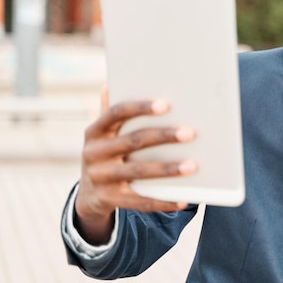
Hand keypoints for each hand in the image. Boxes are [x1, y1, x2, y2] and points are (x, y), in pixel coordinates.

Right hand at [74, 84, 197, 243]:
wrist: (89, 195)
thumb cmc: (108, 153)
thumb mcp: (106, 133)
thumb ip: (113, 110)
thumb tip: (112, 81)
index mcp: (95, 130)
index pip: (116, 113)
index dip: (140, 107)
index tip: (166, 104)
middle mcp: (93, 153)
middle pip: (133, 141)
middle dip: (163, 136)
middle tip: (190, 133)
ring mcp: (99, 178)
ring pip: (138, 172)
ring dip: (167, 169)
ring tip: (193, 166)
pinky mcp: (108, 200)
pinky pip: (139, 201)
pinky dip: (163, 200)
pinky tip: (184, 198)